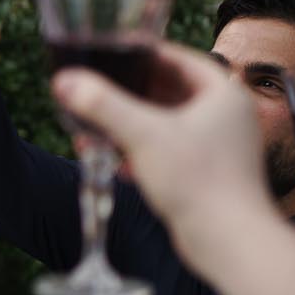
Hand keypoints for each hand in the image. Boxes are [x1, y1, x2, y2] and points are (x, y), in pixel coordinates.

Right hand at [51, 41, 275, 237]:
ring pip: (170, 124)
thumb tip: (66, 81)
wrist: (228, 241)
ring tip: (102, 126)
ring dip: (135, 124)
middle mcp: (228, 118)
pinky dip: (145, 151)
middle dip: (134, 93)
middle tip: (104, 89)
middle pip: (173, 91)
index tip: (116, 54)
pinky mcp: (210, 175)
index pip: (181, 59)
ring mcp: (221, 148)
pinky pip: (172, 152)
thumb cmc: (198, 182)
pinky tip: (118, 163)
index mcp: (224, 96)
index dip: (145, 54)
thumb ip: (102, 104)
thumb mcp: (142, 135)